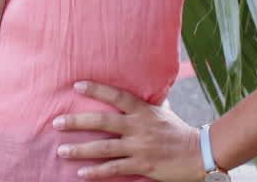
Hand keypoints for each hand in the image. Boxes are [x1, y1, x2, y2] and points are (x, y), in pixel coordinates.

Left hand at [51, 80, 206, 180]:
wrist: (199, 154)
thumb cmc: (178, 131)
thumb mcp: (162, 111)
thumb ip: (146, 101)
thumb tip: (140, 83)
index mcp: (143, 110)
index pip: (117, 95)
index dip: (97, 89)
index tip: (76, 85)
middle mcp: (138, 127)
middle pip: (103, 122)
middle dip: (77, 122)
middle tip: (57, 122)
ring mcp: (139, 147)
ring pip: (104, 148)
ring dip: (80, 150)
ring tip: (61, 151)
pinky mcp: (142, 166)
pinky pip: (114, 169)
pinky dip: (96, 172)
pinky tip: (81, 174)